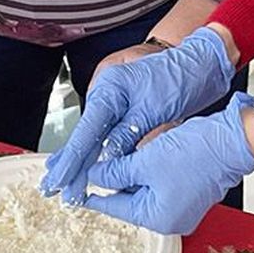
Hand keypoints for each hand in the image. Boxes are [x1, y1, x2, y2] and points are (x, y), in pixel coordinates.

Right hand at [41, 27, 234, 202]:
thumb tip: (107, 160)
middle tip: (54, 189)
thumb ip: (127, 134)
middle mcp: (106, 93)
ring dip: (83, 162)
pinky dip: (98, 153)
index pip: (86, 131)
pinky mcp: (124, 108)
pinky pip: (106, 135)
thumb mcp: (152, 110)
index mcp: (108, 88)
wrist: (199, 63)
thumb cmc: (179, 78)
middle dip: (71, 164)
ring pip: (94, 137)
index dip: (72, 159)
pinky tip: (85, 168)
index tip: (59, 180)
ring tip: (64, 184)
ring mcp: (114, 100)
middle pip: (85, 135)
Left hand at [82, 94, 253, 234]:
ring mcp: (183, 209)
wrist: (233, 141)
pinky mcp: (190, 195)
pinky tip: (142, 157)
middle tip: (97, 165)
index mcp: (158, 218)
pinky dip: (149, 174)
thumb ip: (116, 171)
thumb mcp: (145, 161)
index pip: (115, 206)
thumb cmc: (195, 153)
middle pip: (130, 201)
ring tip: (118, 157)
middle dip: (114, 181)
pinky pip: (161, 187)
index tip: (77, 190)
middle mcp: (171, 220)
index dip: (94, 193)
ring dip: (132, 175)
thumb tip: (94, 175)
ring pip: (145, 192)